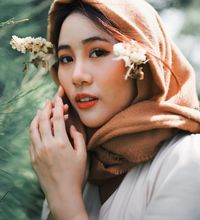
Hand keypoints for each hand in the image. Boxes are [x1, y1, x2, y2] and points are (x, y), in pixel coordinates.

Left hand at [29, 86, 86, 215]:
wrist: (63, 194)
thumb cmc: (76, 175)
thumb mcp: (82, 155)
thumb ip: (78, 137)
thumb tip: (70, 125)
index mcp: (61, 143)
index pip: (57, 118)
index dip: (58, 106)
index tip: (59, 98)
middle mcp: (47, 145)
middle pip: (43, 119)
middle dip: (46, 107)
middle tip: (49, 101)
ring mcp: (38, 151)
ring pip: (33, 128)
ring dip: (37, 116)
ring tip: (41, 110)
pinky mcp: (33, 158)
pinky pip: (31, 138)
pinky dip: (34, 128)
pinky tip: (38, 126)